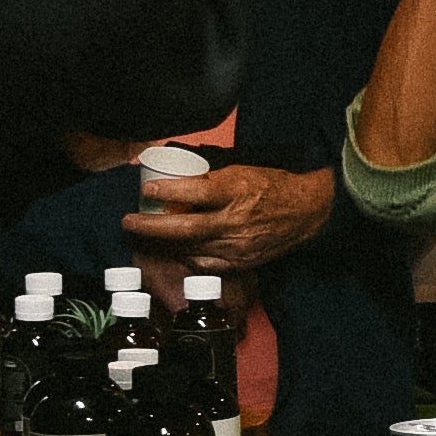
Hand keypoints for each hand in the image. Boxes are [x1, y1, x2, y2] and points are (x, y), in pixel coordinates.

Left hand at [123, 157, 335, 279]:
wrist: (306, 212)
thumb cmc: (273, 186)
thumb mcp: (242, 171)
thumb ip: (211, 179)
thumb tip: (178, 180)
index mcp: (235, 191)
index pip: (193, 193)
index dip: (166, 192)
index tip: (147, 190)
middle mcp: (233, 221)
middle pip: (184, 228)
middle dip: (151, 227)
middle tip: (129, 222)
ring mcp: (236, 245)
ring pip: (190, 249)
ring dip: (163, 245)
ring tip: (144, 238)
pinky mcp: (240, 262)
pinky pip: (205, 264)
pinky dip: (186, 258)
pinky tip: (174, 252)